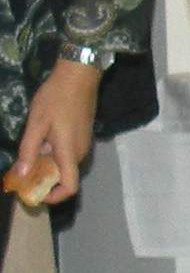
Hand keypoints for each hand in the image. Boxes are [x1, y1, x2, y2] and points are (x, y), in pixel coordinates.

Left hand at [5, 57, 100, 205]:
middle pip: (64, 176)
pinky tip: (43, 138)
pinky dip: (54, 154)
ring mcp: (84, 142)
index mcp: (69, 152)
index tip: (34, 194)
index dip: (54, 197)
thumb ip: (28, 151)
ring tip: (30, 151)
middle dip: (43, 179)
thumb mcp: (36, 124)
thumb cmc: (56, 98)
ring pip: (65, 164)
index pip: (69, 187)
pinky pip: (68, 153)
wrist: (79, 75)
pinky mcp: (84, 134)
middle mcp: (80, 152)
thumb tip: (21, 175)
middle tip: (22, 171)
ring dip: (47, 165)